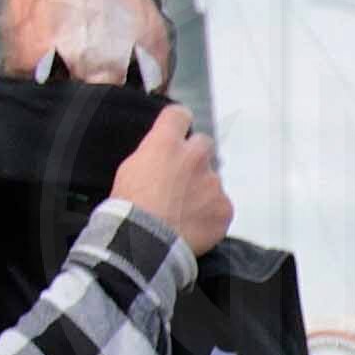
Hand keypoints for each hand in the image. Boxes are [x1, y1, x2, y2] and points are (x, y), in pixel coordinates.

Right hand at [109, 100, 231, 254]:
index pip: (179, 115)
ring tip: (184, 209)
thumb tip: (162, 156)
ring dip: (203, 189)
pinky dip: (211, 213)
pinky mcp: (225, 208)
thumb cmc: (130, 205)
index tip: (178, 130)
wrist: (146, 239)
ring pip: (212, 179)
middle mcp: (195, 157)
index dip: (178, 123)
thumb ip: (153, 154)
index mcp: (166, 143)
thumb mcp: (130, 168)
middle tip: (183, 175)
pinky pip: (221, 206)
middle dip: (195, 155)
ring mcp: (213, 183)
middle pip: (204, 143)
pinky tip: (195, 223)